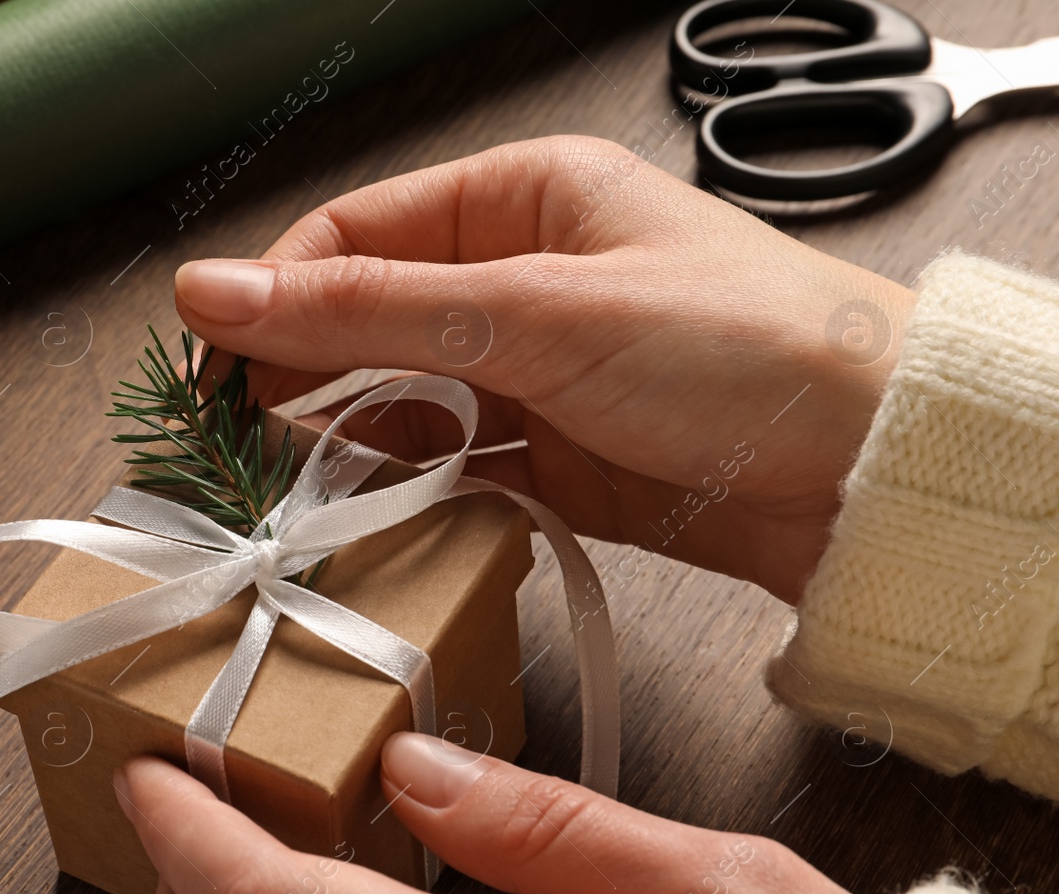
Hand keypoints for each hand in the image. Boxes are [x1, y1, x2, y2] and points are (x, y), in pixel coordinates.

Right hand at [173, 136, 915, 603]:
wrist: (868, 470)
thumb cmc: (744, 347)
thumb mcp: (534, 312)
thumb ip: (368, 311)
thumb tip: (217, 288)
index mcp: (523, 198)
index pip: (356, 234)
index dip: (274, 295)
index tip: (210, 362)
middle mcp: (524, 279)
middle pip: (370, 320)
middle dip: (300, 375)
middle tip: (234, 439)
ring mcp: (538, 373)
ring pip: (403, 400)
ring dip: (347, 441)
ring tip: (288, 485)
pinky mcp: (556, 456)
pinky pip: (451, 466)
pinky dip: (407, 491)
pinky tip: (369, 511)